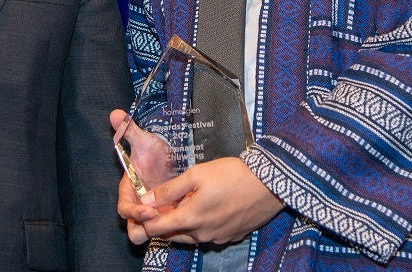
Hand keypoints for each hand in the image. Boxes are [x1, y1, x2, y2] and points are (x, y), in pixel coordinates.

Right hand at [109, 109, 175, 243]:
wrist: (173, 158)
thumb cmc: (155, 150)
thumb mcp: (145, 140)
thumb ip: (130, 130)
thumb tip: (115, 114)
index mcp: (128, 190)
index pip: (124, 208)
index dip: (133, 212)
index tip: (147, 211)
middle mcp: (137, 204)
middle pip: (133, 228)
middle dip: (144, 227)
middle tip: (161, 219)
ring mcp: (151, 212)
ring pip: (147, 232)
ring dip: (157, 230)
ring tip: (174, 221)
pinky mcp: (165, 216)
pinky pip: (165, 229)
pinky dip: (172, 227)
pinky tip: (186, 218)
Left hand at [137, 157, 283, 244]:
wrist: (270, 183)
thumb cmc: (232, 174)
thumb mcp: (197, 174)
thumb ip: (170, 189)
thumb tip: (147, 199)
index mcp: (190, 218)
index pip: (156, 228)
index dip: (144, 220)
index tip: (141, 208)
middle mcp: (202, 234)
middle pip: (172, 234)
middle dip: (163, 222)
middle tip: (162, 204)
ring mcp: (217, 237)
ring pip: (190, 235)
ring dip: (182, 224)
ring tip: (184, 204)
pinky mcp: (230, 236)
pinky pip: (208, 234)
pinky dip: (201, 224)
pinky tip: (207, 208)